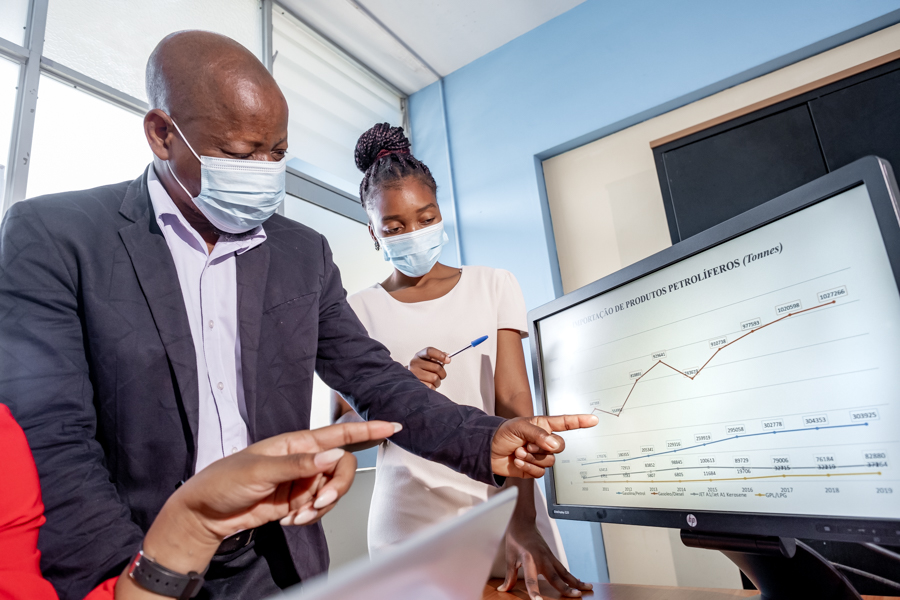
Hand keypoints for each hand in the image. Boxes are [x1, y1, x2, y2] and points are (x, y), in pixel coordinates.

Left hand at [139, 421, 399, 573]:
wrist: (206, 513)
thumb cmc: (225, 481)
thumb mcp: (260, 469)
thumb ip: (299, 463)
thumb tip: (331, 456)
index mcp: (297, 442)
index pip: (338, 433)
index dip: (367, 428)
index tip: (391, 425)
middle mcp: (304, 459)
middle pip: (342, 468)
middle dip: (336, 488)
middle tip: (318, 503)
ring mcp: (302, 481)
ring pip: (332, 491)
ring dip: (319, 507)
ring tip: (296, 514)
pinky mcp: (297, 502)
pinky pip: (319, 508)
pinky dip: (309, 517)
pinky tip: (289, 519)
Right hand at [408, 347, 449, 389]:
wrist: (409, 380)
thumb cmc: (422, 370)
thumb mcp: (428, 361)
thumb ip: (438, 358)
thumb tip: (448, 357)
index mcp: (419, 355)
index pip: (429, 351)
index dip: (440, 355)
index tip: (448, 360)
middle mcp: (414, 363)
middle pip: (437, 367)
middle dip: (442, 373)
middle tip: (440, 375)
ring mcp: (414, 374)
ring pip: (435, 378)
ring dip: (437, 382)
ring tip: (432, 381)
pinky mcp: (415, 384)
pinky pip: (431, 386)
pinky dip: (433, 387)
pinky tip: (428, 385)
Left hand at [491, 415, 597, 477]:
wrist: (488, 451)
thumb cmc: (502, 433)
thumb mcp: (520, 426)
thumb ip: (539, 434)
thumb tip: (554, 445)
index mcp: (543, 426)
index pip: (566, 423)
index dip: (580, 421)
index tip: (593, 420)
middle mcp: (544, 441)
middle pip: (560, 447)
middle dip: (543, 447)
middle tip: (528, 444)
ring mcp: (540, 456)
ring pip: (550, 461)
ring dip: (532, 458)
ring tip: (519, 451)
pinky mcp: (533, 469)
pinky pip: (540, 472)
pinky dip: (527, 467)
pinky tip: (517, 460)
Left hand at [498, 520, 592, 599]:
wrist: (523, 521)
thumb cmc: (515, 538)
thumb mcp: (509, 557)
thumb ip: (509, 576)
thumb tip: (503, 590)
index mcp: (528, 559)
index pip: (531, 579)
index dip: (534, 591)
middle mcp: (541, 558)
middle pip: (555, 576)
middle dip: (566, 588)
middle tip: (577, 596)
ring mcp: (549, 556)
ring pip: (564, 572)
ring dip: (576, 581)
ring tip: (587, 589)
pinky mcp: (552, 556)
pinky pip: (563, 568)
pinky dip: (571, 576)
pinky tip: (579, 582)